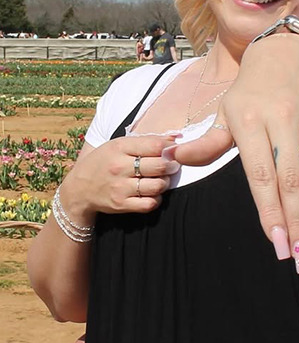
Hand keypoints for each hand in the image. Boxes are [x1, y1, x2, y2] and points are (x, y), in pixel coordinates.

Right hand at [61, 133, 181, 221]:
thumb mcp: (118, 145)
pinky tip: (152, 193)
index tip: (173, 151)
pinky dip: (156, 199)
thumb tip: (176, 138)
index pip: (155, 145)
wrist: (79, 189)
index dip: (170, 148)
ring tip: (162, 179)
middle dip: (172, 166)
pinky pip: (150, 204)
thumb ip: (146, 141)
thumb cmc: (104, 162)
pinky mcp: (121, 204)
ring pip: (158, 185)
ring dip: (165, 183)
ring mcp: (120, 187)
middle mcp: (119, 167)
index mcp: (119, 148)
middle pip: (160, 166)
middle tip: (172, 166)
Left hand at [171, 35, 298, 271]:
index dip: (270, 213)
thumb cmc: (250, 89)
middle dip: (298, 224)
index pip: (261, 177)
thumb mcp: (226, 111)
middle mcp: (281, 120)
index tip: (278, 245)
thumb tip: (174, 158)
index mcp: (249, 121)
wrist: (284, 48)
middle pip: (292, 181)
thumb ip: (207, 142)